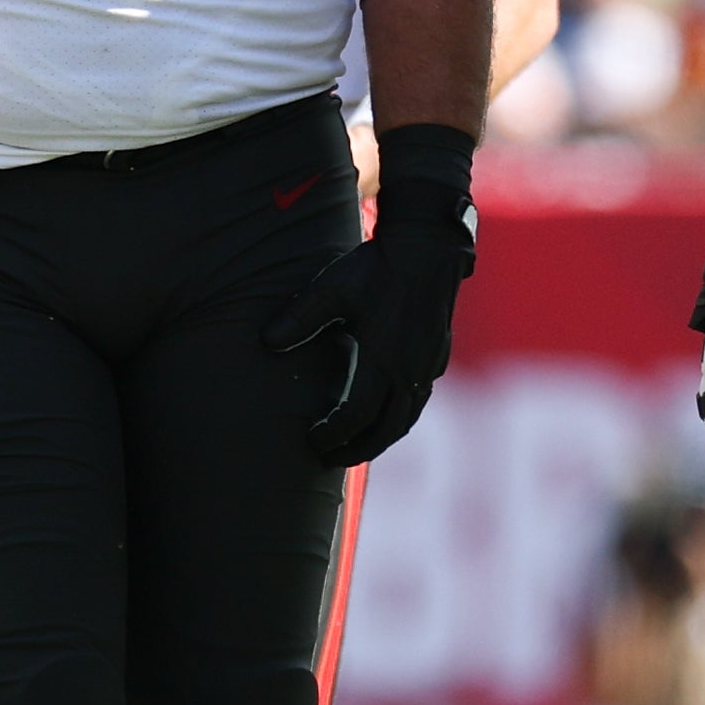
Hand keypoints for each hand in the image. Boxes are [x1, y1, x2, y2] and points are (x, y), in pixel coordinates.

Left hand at [264, 124, 473, 465]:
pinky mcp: (438, 354)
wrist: (428, 246)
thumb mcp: (330, 288)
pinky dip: (399, 416)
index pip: (357, 415)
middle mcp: (410, 370)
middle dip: (358, 448)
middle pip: (387, 429)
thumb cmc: (376, 266)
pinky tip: (386, 412)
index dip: (334, 434)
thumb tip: (266, 343)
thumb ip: (299, 318)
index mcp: (383, 360)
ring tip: (357, 445)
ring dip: (382, 436)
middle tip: (332, 458)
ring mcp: (428, 364)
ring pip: (406, 417)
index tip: (312, 441)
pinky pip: (418, 399)